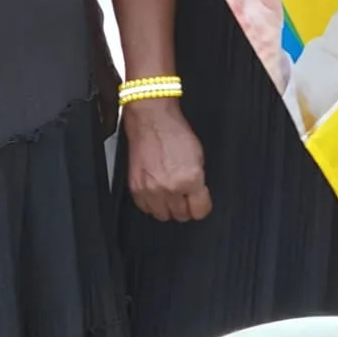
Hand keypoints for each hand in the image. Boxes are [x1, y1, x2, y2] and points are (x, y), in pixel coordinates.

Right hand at [124, 99, 211, 220]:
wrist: (151, 121)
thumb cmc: (175, 132)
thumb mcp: (198, 156)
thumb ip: (198, 180)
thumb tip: (197, 195)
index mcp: (190, 179)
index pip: (200, 211)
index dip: (202, 207)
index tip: (200, 203)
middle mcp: (171, 188)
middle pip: (181, 216)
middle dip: (185, 207)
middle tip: (184, 196)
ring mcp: (151, 190)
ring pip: (162, 216)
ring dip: (168, 208)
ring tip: (170, 194)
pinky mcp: (136, 188)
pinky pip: (145, 208)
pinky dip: (152, 204)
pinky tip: (156, 191)